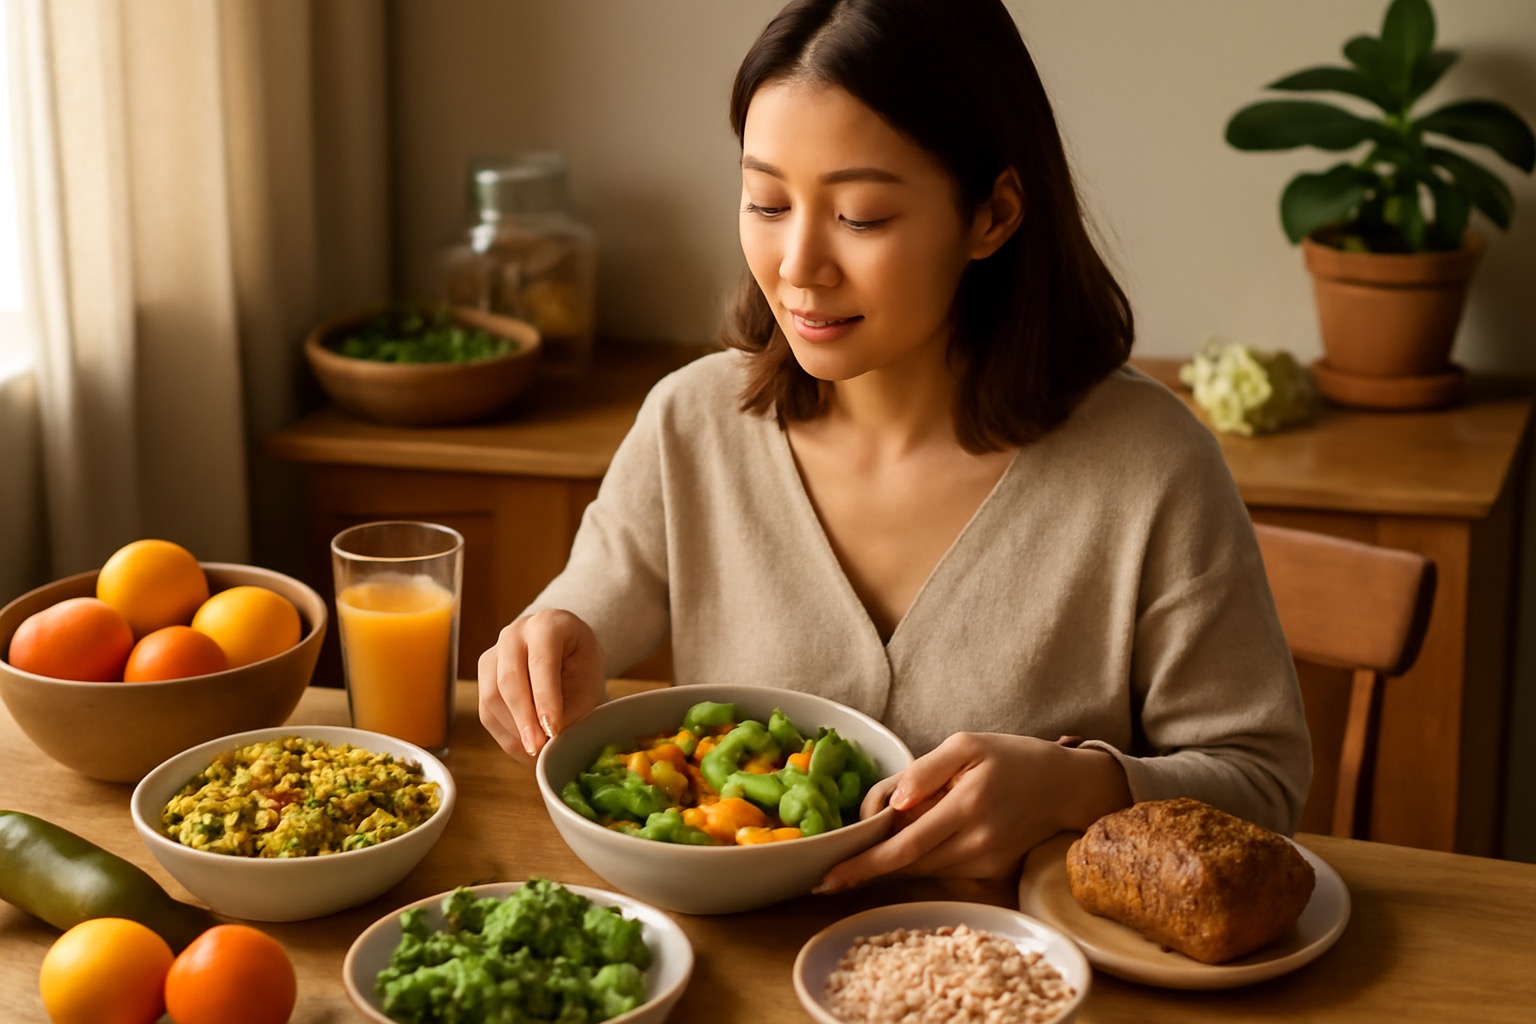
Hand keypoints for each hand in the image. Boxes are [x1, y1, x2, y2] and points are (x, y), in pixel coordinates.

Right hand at [477, 609, 604, 762]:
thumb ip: (572, 708)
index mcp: (548, 624)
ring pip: (492, 697)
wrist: (566, 653)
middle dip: (524, 719)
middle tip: (539, 749)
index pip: (541, 662)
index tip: (554, 729)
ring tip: (536, 753)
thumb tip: (550, 742)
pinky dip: (506, 736)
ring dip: (513, 732)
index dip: (546, 698)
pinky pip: (487, 711)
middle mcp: (514, 634)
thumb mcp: (589, 681)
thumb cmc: (580, 665)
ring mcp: (494, 653)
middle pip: (509, 679)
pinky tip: (525, 748)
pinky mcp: (484, 676)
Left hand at [816, 732, 1129, 891]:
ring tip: (868, 847)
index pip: (905, 846)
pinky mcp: (990, 873)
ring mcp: (985, 862)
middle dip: (867, 868)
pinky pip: (941, 870)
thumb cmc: (1011, 758)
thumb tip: (891, 805)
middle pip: (908, 865)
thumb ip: (924, 771)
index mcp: (966, 805)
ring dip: (890, 863)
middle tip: (829, 873)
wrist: (1065, 786)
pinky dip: (918, 860)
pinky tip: (910, 843)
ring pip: (922, 871)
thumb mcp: (966, 745)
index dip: (864, 865)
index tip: (828, 878)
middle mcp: (976, 841)